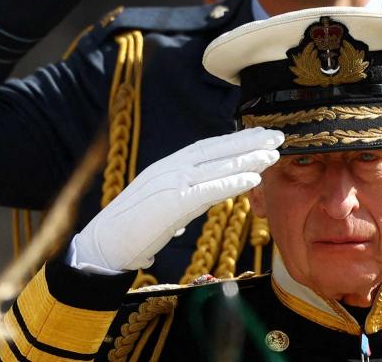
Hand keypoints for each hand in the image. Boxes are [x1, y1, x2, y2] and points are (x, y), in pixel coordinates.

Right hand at [73, 128, 281, 271]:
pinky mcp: (171, 203)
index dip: (236, 140)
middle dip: (249, 142)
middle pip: (217, 150)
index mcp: (169, 167)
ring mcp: (171, 183)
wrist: (103, 246)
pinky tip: (253, 179)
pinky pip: (208, 190)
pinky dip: (232, 182)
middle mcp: (171, 168)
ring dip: (248, 159)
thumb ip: (178, 203)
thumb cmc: (130, 231)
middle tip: (278, 135)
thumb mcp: (160, 210)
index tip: (260, 135)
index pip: (208, 148)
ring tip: (274, 154)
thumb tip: (188, 211)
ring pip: (217, 166)